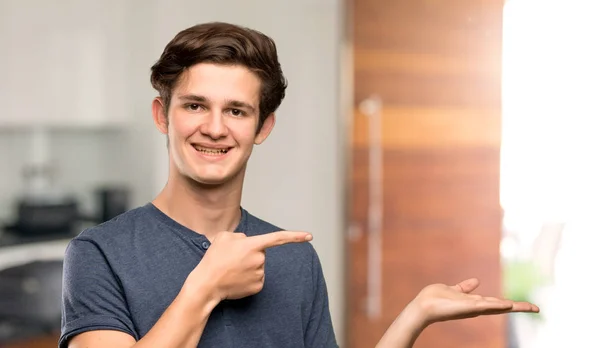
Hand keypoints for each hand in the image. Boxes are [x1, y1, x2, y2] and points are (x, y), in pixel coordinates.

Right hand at [191, 230, 311, 300]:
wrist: (207, 284)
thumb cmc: (213, 259)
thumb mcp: (223, 237)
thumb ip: (240, 236)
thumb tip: (248, 243)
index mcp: (253, 245)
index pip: (278, 238)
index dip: (295, 236)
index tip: (309, 236)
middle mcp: (260, 259)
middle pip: (260, 252)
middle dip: (249, 253)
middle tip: (231, 258)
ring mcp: (260, 274)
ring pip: (258, 265)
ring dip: (247, 265)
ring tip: (231, 269)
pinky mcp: (258, 287)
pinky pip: (257, 278)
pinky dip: (248, 277)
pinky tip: (236, 279)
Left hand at [412, 278, 538, 325]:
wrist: (423, 306)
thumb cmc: (435, 299)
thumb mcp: (454, 289)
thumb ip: (465, 287)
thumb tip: (476, 281)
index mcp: (475, 303)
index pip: (497, 303)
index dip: (512, 304)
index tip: (529, 306)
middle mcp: (477, 307)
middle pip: (502, 307)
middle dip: (519, 307)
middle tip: (536, 308)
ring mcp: (472, 308)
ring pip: (496, 306)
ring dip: (511, 306)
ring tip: (529, 307)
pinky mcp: (466, 307)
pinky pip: (484, 306)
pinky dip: (496, 305)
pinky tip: (508, 304)